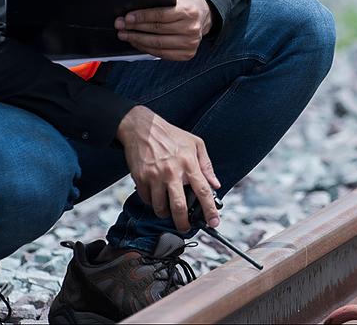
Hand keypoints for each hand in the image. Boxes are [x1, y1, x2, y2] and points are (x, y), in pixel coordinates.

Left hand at [116, 0, 212, 60]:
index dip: (142, 17)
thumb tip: (133, 10)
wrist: (203, 15)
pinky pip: (161, 54)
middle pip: (157, 30)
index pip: (160, 15)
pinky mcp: (187, 54)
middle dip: (135, 28)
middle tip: (120, 26)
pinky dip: (146, 49)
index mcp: (188, 11)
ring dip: (137, 40)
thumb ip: (159, 3)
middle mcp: (191, 28)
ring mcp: (190, 43)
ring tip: (125, 35)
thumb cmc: (185, 6)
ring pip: (157, 44)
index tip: (127, 18)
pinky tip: (137, 43)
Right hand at [117, 105, 221, 232]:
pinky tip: (155, 198)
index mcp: (188, 163)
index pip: (203, 191)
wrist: (142, 127)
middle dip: (183, 223)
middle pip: (179, 207)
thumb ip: (207, 165)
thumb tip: (215, 184)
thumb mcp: (195, 143)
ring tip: (168, 211)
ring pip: (160, 207)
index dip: (209, 210)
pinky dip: (152, 203)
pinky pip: (147, 199)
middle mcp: (172, 172)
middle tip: (185, 228)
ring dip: (165, 214)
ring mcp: (155, 176)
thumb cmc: (170, 134)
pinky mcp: (140, 178)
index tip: (214, 222)